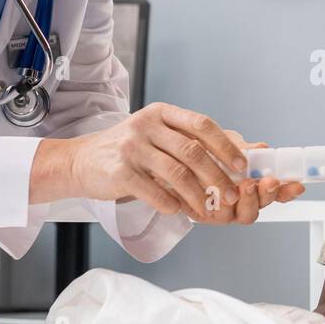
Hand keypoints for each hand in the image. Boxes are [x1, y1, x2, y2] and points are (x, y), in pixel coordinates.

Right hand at [67, 102, 253, 216]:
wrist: (81, 161)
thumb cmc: (129, 150)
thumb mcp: (158, 135)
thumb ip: (193, 141)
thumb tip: (243, 149)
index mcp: (162, 113)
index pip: (202, 125)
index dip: (225, 145)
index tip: (241, 166)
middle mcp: (146, 125)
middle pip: (193, 151)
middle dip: (217, 176)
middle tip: (229, 195)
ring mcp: (131, 147)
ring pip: (176, 173)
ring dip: (197, 195)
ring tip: (207, 209)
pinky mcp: (118, 170)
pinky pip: (153, 191)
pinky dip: (169, 203)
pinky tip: (177, 210)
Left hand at [181, 136, 304, 224]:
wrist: (169, 153)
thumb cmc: (202, 148)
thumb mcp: (225, 143)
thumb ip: (242, 149)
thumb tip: (264, 149)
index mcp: (252, 187)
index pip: (276, 194)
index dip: (288, 192)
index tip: (297, 185)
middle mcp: (239, 203)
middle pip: (260, 208)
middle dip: (266, 196)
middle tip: (268, 183)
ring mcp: (222, 211)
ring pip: (242, 216)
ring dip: (247, 201)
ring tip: (246, 185)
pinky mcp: (201, 213)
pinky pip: (214, 214)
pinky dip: (219, 204)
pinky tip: (219, 191)